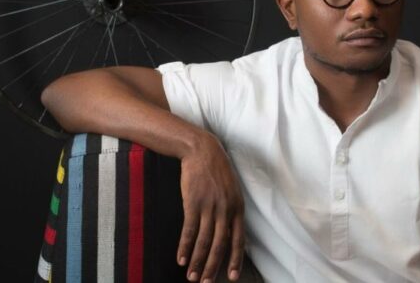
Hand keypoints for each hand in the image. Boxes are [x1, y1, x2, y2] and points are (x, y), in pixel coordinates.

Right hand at [177, 132, 244, 281]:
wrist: (201, 150)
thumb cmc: (217, 170)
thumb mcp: (232, 189)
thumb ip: (232, 210)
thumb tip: (230, 231)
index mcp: (238, 208)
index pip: (238, 240)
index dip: (234, 260)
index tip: (231, 277)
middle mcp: (226, 210)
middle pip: (219, 245)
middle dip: (213, 267)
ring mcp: (209, 207)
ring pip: (204, 241)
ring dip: (197, 262)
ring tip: (191, 277)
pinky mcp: (193, 203)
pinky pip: (189, 230)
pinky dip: (185, 246)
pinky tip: (181, 258)